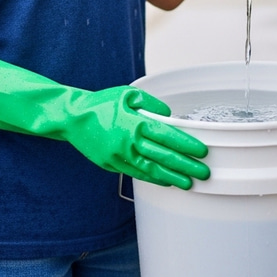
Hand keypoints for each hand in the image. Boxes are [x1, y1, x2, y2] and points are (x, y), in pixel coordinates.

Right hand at [0, 54, 209, 189]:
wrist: (73, 118)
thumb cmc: (101, 103)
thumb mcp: (128, 94)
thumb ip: (151, 103)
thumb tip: (168, 114)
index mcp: (135, 123)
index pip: (167, 136)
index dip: (186, 145)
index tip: (201, 151)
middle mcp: (129, 142)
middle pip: (163, 157)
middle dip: (185, 166)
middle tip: (203, 172)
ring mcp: (120, 157)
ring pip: (151, 170)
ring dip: (172, 177)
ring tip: (189, 183)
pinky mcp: (113, 165)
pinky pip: (137, 173)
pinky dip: (154, 178)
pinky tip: (167, 181)